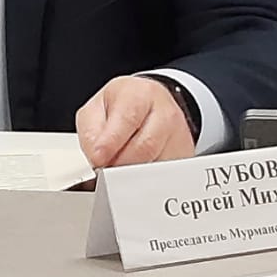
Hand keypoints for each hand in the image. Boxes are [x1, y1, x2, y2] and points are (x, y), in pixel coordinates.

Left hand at [75, 75, 195, 168]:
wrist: (149, 104)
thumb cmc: (121, 106)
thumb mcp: (96, 109)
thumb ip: (91, 132)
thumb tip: (96, 158)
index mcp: (139, 94)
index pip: (127, 120)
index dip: (110, 143)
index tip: (98, 158)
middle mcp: (164, 113)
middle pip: (144, 147)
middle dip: (119, 164)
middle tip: (104, 170)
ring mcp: (179, 136)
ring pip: (156, 167)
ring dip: (133, 177)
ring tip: (118, 170)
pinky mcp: (185, 157)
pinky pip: (167, 178)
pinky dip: (147, 182)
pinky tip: (136, 175)